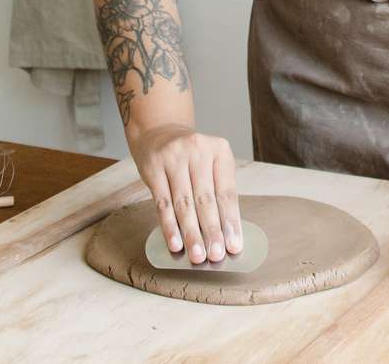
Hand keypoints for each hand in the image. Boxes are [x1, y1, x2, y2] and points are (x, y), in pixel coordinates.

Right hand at [128, 123, 241, 264]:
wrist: (159, 132)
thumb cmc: (191, 157)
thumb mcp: (210, 164)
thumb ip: (217, 193)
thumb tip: (225, 235)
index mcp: (220, 150)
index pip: (227, 192)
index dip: (231, 221)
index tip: (235, 246)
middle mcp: (198, 150)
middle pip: (206, 199)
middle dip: (212, 231)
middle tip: (216, 255)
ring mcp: (174, 157)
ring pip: (184, 203)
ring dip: (191, 233)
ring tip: (197, 256)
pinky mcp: (153, 167)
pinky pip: (163, 203)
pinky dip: (169, 226)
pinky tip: (175, 243)